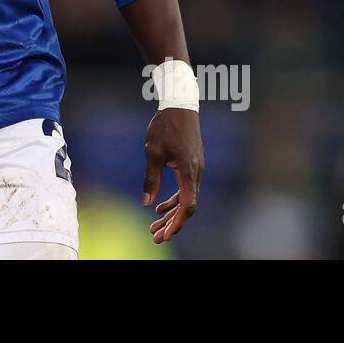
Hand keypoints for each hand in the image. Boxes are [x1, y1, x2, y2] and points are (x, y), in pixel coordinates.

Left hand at [141, 107, 203, 243]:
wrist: (179, 106)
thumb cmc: (165, 127)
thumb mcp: (153, 153)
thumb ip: (151, 179)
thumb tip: (146, 203)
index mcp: (188, 171)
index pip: (187, 206)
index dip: (176, 223)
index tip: (164, 235)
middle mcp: (196, 173)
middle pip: (187, 207)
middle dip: (172, 223)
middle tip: (155, 236)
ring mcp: (196, 169)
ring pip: (186, 199)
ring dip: (171, 213)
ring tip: (154, 225)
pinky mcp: (192, 165)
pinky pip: (186, 189)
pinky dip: (174, 200)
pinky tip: (160, 207)